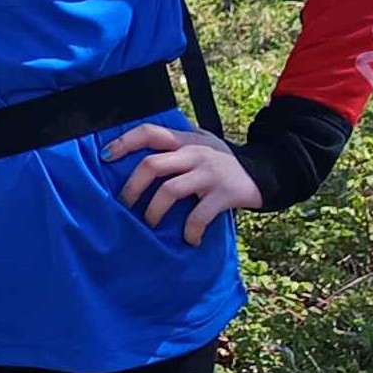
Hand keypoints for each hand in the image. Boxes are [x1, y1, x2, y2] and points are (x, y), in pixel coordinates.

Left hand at [105, 120, 264, 245]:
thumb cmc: (222, 162)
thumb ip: (176, 146)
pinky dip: (189, 231)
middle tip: (124, 205)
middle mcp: (195, 153)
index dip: (124, 142)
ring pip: (169, 191)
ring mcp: (209, 173)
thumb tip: (135, 158)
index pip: (149, 133)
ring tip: (150, 224)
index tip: (105, 156)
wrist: (266, 172)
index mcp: (185, 140)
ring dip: (154, 212)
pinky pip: (198, 215)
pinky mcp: (224, 194)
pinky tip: (189, 239)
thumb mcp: (201, 144)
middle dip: (132, 188)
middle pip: (152, 165)